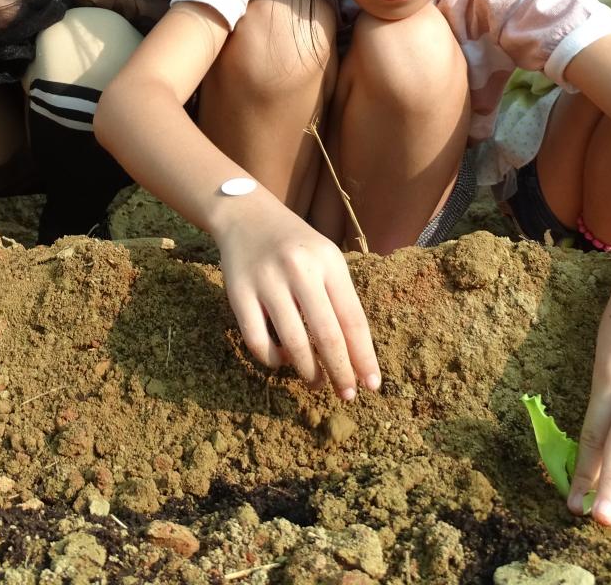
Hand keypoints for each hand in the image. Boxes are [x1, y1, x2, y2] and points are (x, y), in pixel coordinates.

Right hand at [214, 193, 380, 399]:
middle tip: (347, 395)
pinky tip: (282, 361)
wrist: (246, 216)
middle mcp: (300, 269)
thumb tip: (356, 355)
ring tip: (316, 383)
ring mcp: (267, 281)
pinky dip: (272, 359)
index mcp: (328, 262)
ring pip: (293, 342)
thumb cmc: (295, 245)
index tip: (371, 385)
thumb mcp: (325, 258)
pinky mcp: (238, 292)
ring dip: (308, 371)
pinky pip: (257, 340)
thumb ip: (340, 298)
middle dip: (340, 371)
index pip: (353, 319)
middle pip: (326, 335)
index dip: (364, 357)